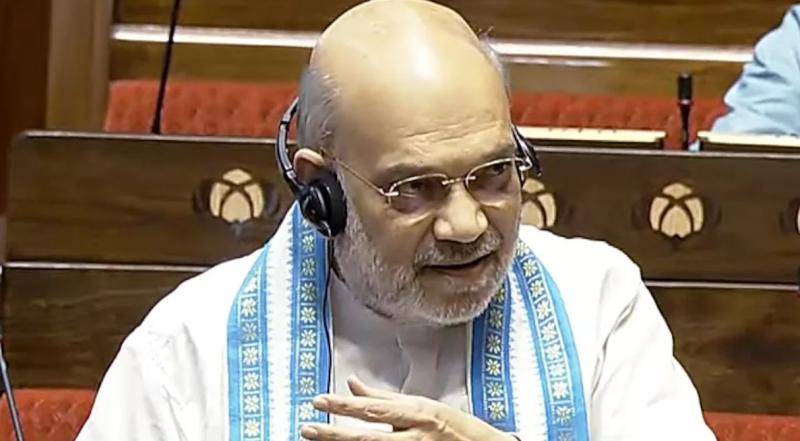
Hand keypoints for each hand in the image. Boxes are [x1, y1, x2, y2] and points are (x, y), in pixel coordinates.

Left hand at [300, 376, 515, 440]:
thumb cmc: (454, 426)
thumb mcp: (420, 406)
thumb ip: (383, 398)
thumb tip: (351, 384)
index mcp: (417, 412)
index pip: (373, 409)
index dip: (344, 406)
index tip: (318, 401)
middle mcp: (416, 435)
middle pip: (368, 437)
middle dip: (335, 433)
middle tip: (308, 427)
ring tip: (316, 438)